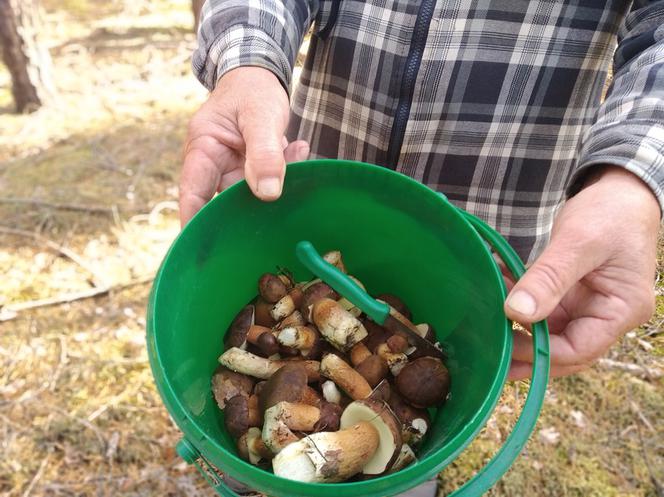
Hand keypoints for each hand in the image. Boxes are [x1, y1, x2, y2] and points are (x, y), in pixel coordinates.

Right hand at [179, 67, 309, 225]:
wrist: (259, 74)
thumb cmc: (251, 89)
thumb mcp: (260, 116)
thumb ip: (264, 152)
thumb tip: (267, 194)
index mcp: (203, 150)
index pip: (194, 194)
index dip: (195, 223)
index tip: (201, 250)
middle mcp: (216, 164)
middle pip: (227, 200)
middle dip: (250, 210)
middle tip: (273, 223)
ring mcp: (236, 169)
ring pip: (255, 191)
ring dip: (278, 182)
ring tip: (296, 157)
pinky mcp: (255, 169)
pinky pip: (271, 180)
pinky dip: (288, 170)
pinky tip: (299, 150)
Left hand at [504, 166, 658, 378]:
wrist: (620, 190)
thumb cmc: (611, 213)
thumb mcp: (579, 242)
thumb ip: (549, 278)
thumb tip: (516, 312)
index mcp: (620, 310)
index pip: (579, 350)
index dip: (540, 353)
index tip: (504, 343)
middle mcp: (606, 315)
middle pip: (563, 349)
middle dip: (525, 350)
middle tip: (486, 350)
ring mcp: (587, 306)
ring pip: (548, 330)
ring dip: (516, 324)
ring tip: (483, 315)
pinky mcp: (571, 294)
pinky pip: (542, 308)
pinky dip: (517, 301)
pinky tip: (493, 290)